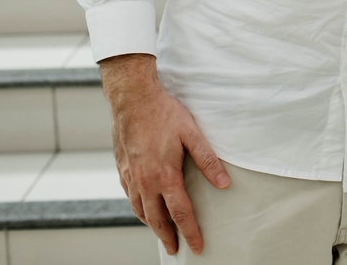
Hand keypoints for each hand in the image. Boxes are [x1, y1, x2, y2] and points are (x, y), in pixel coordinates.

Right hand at [100, 54, 228, 255]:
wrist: (132, 98)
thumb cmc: (163, 113)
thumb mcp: (192, 133)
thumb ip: (208, 160)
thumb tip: (224, 183)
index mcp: (164, 176)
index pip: (180, 213)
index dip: (190, 232)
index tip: (196, 247)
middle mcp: (144, 181)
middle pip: (156, 219)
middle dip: (167, 236)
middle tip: (174, 249)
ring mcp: (130, 176)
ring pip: (140, 210)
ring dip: (151, 225)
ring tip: (161, 233)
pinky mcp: (122, 168)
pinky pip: (130, 197)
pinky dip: (138, 208)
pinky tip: (143, 207)